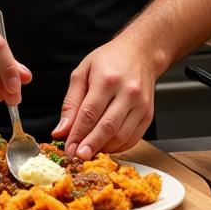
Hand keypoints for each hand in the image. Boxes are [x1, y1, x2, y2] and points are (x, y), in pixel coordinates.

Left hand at [51, 38, 155, 157]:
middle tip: (78, 156)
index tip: (68, 147)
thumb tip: (61, 130)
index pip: (89, 113)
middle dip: (90, 145)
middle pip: (107, 127)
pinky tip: (106, 146)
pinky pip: (133, 138)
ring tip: (90, 151)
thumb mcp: (82, 72)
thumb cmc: (109, 60)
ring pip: (121, 136)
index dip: (78, 134)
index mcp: (107, 79)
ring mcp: (141, 104)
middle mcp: (127, 92)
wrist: (140, 53)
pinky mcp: (148, 114)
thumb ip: (71, 103)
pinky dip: (118, 147)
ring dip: (103, 148)